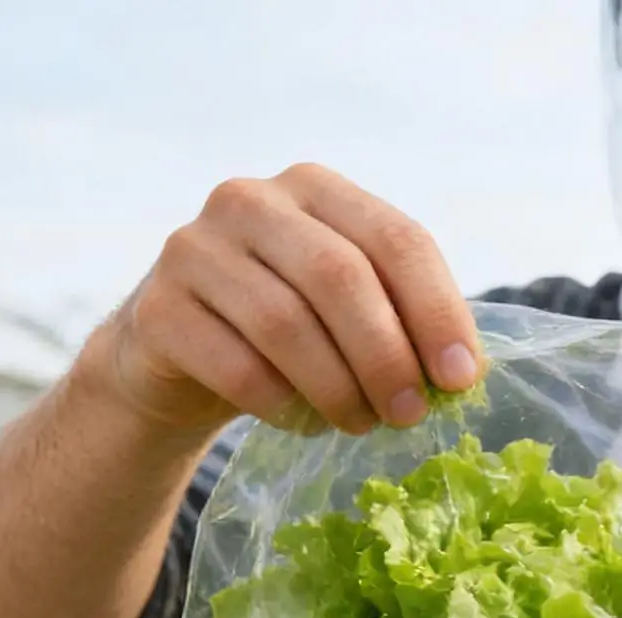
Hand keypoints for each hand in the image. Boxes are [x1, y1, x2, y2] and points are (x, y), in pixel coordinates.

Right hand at [85, 164, 482, 436]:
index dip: (437, 312)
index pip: (396, 239)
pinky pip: (237, 368)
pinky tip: (303, 423)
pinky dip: (283, 407)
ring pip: (286, 325)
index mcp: (315, 190)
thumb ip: (399, 320)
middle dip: (387, 357)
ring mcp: (195, 249)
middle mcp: (251, 201)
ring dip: (337, 389)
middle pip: (341, 277)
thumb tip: (464, 372)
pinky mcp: (157, 310)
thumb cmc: (283, 335)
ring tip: (360, 424)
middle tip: (409, 415)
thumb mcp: (344, 310)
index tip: (460, 379)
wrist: (177, 360)